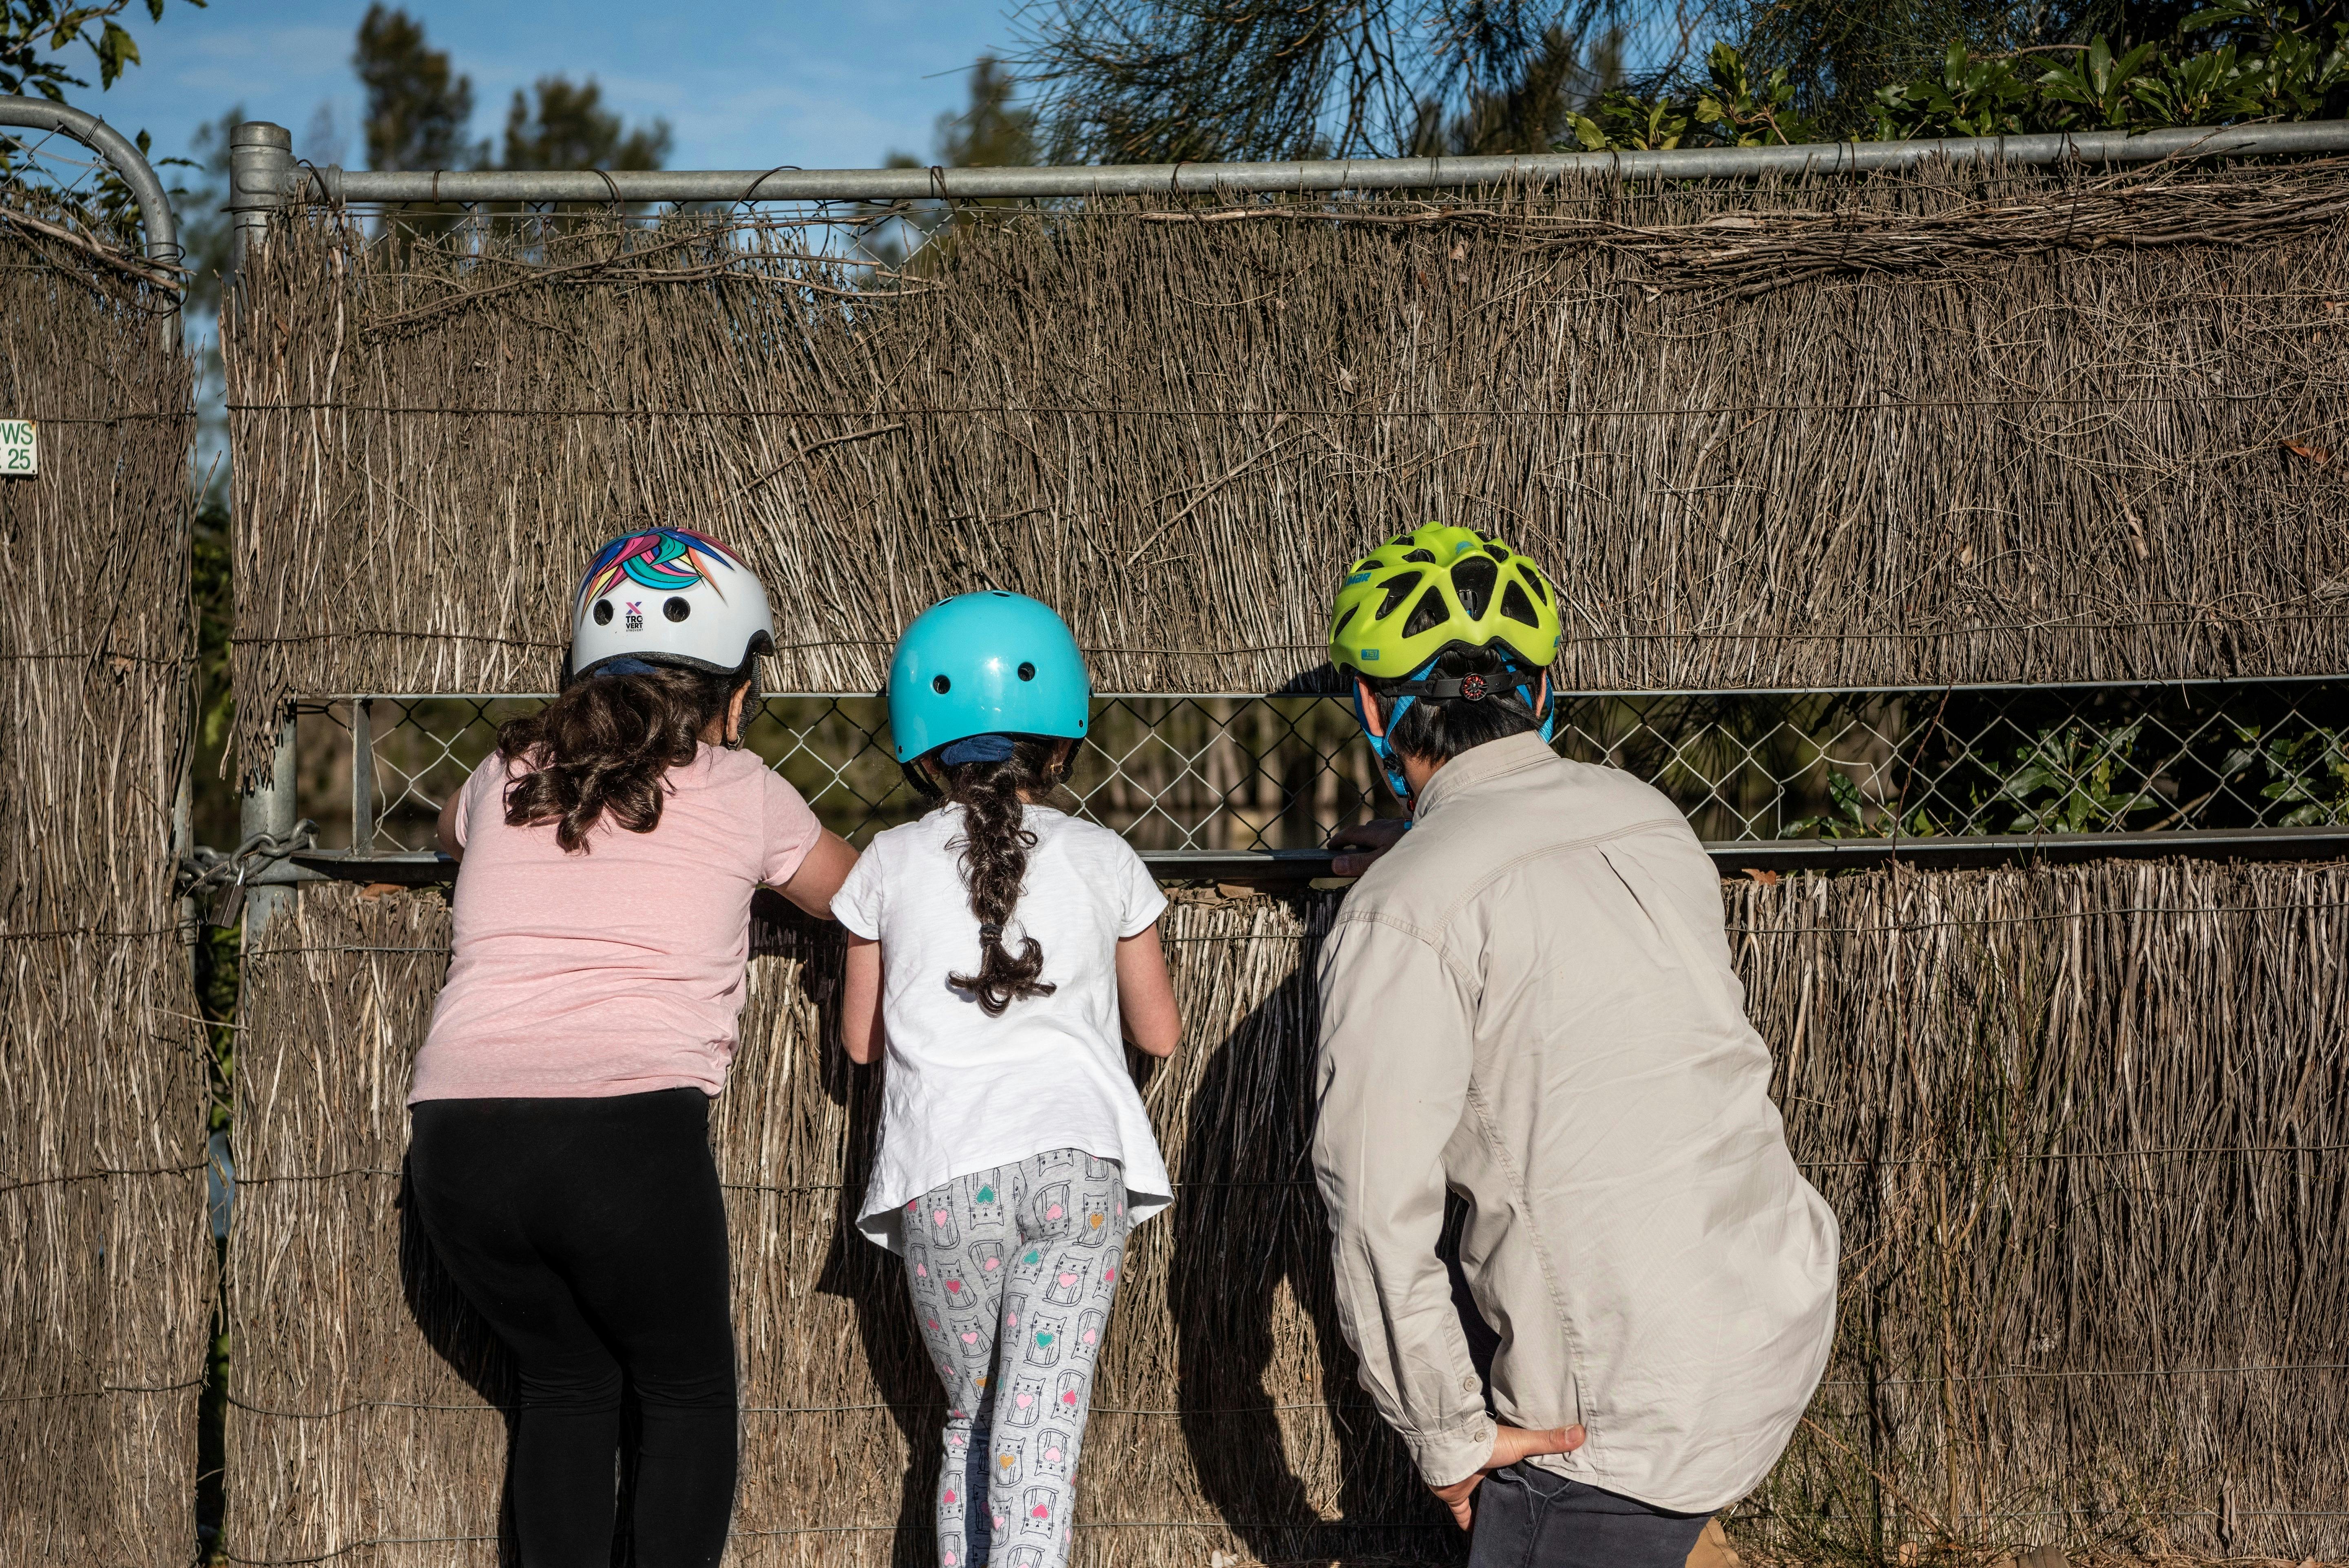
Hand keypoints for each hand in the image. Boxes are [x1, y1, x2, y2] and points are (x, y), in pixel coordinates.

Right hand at [1328, 816, 1409, 876]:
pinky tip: (1397, 845)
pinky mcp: (1415, 829)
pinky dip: (1389, 837)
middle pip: (1367, 829)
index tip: (1330, 847)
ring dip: (1373, 836)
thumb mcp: (1381, 862)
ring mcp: (1402, 826)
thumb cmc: (1412, 853)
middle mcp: (1388, 825)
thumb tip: (1335, 864)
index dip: (1339, 840)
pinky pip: (1396, 831)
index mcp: (1376, 832)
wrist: (1444, 838)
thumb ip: (1359, 864)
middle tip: (1348, 848)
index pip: (1351, 833)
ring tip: (1372, 847)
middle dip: (1355, 837)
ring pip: (1382, 828)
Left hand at [1429, 1423, 1586, 1530]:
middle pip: (1500, 1479)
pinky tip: (1478, 1533)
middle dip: (1510, 1488)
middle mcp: (1484, 1464)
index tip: (1539, 1476)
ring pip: (1483, 1495)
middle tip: (1527, 1503)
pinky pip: (1463, 1512)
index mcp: (1501, 1450)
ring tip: (1509, 1519)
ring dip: (1492, 1505)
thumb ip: (1549, 1440)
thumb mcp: (1523, 1441)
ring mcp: (1469, 1479)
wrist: (1452, 1452)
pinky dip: (1469, 1523)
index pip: (1516, 1458)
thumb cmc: (1487, 1443)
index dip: (1526, 1466)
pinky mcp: (1456, 1495)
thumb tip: (1581, 1432)